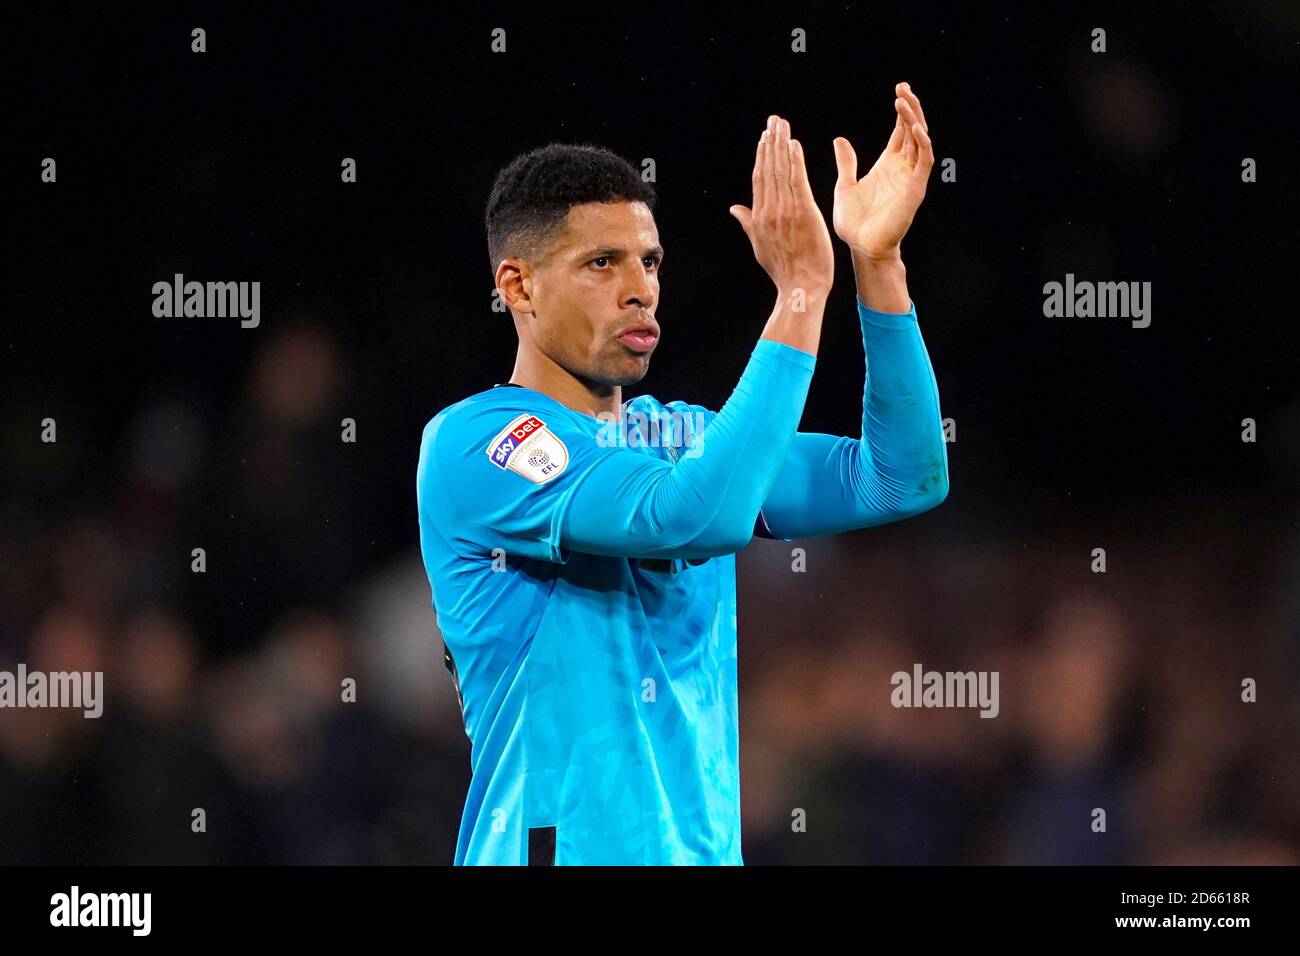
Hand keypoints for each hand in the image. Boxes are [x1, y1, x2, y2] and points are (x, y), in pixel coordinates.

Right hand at [730, 114, 834, 296]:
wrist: (801, 287)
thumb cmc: (785, 270)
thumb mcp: (759, 247)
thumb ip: (748, 223)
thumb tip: (734, 208)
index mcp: (759, 218)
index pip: (759, 179)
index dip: (762, 156)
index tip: (765, 138)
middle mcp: (769, 211)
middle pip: (768, 170)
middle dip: (771, 143)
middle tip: (774, 121)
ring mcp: (786, 212)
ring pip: (782, 171)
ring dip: (782, 145)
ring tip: (783, 125)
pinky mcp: (804, 213)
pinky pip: (797, 182)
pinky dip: (795, 162)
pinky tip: (795, 145)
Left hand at [833, 82, 933, 259]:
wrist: (861, 248)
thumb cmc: (854, 223)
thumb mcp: (845, 185)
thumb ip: (846, 162)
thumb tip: (840, 140)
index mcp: (887, 165)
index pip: (900, 131)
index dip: (902, 111)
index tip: (898, 89)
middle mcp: (902, 169)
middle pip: (913, 131)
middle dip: (910, 108)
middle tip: (903, 87)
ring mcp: (910, 178)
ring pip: (921, 141)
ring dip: (915, 120)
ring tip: (904, 100)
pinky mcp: (915, 190)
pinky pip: (924, 162)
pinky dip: (921, 143)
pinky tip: (913, 127)